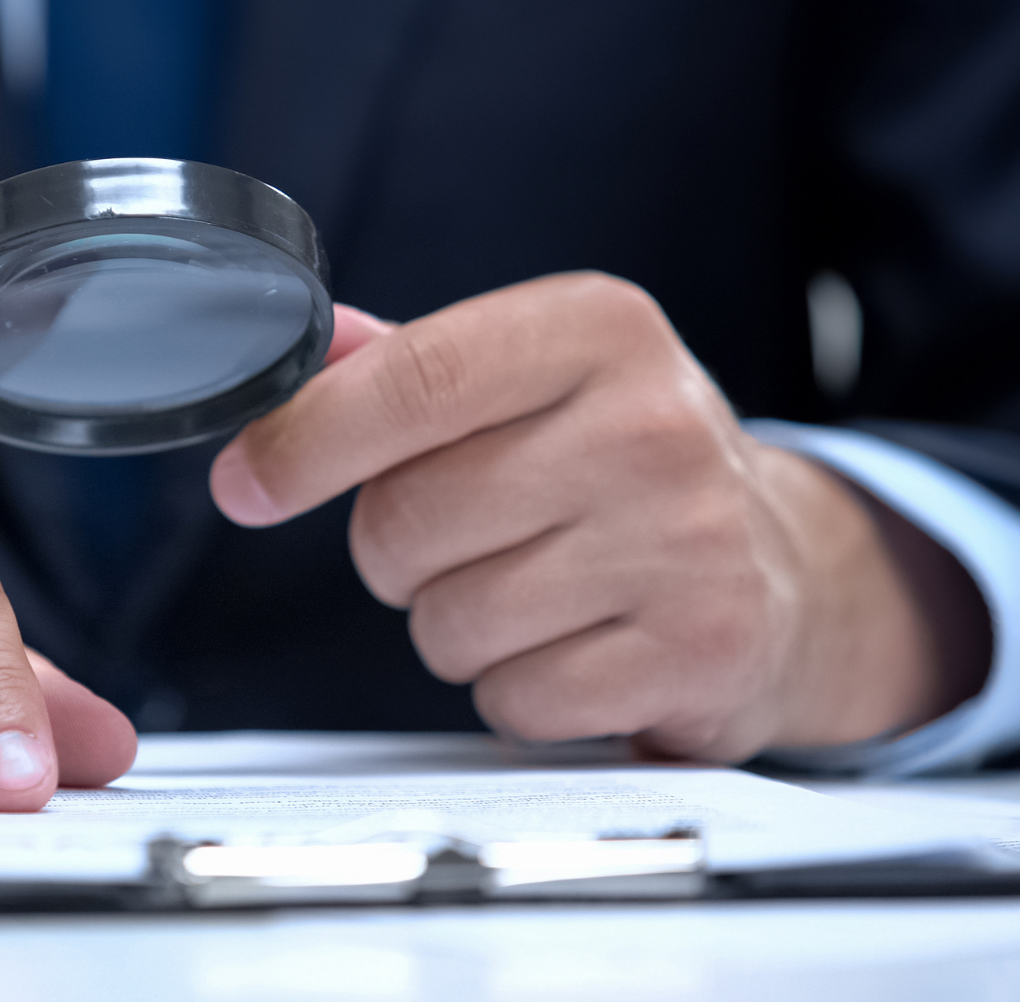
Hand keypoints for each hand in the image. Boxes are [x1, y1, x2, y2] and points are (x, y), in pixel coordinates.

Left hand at [211, 274, 989, 760]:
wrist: (779, 567)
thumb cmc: (620, 464)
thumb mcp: (529, 377)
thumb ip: (402, 365)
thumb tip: (284, 356)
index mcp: (596, 328)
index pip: (407, 383)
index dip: (303, 444)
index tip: (248, 484)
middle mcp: (652, 423)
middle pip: (406, 519)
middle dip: (397, 549)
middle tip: (466, 537)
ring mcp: (685, 541)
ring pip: (447, 622)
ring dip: (455, 624)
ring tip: (533, 589)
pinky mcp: (699, 650)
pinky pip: (513, 699)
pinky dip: (518, 690)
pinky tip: (576, 645)